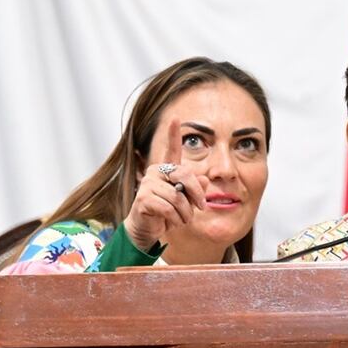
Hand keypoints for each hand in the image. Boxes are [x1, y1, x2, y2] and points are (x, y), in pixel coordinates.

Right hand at [124, 120, 208, 250]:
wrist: (148, 229)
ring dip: (185, 213)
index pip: (171, 149)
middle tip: (202, 207)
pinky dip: (175, 218)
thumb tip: (204, 179)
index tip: (176, 118)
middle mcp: (155, 172)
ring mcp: (148, 184)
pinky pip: (168, 207)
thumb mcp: (187, 200)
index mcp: (167, 169)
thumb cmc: (168, 212)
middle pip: (184, 174)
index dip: (173, 134)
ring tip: (182, 219)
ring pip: (177, 196)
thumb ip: (196, 188)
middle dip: (197, 193)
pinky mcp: (143, 198)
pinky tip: (171, 222)